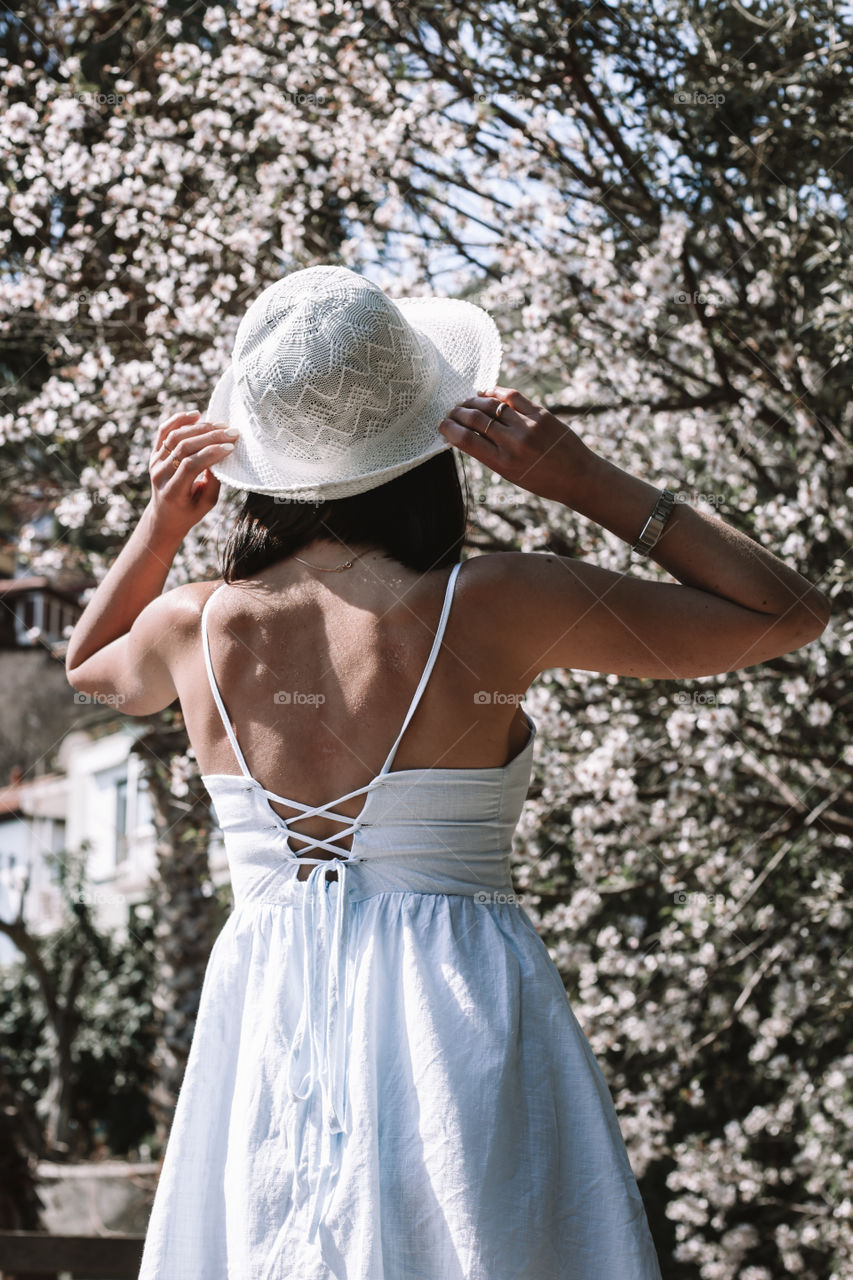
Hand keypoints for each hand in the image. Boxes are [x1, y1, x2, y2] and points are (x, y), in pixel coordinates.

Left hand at [148, 409, 238, 537]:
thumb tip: (222, 455)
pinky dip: (178, 420)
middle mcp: (159, 475)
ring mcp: (155, 462)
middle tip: (231, 432)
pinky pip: (164, 432)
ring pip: (175, 436)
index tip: (231, 447)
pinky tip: (196, 415)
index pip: (190, 465)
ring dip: (199, 428)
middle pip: (183, 447)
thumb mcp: (206, 504)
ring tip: (220, 425)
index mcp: (172, 492)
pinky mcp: (154, 453)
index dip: (211, 453)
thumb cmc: (190, 511)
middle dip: (210, 437)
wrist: (165, 515)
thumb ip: (213, 481)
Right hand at [438, 386, 593, 503]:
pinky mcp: (541, 414)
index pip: (465, 440)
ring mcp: (528, 426)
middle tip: (451, 411)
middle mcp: (514, 443)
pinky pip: (512, 396)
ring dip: (473, 400)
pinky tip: (487, 393)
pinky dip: (496, 392)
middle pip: (475, 419)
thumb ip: (489, 455)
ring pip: (491, 404)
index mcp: (502, 464)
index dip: (449, 429)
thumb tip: (465, 434)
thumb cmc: (542, 481)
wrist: (578, 477)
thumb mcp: (510, 475)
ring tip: (466, 402)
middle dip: (458, 413)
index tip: (442, 425)